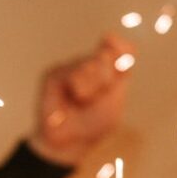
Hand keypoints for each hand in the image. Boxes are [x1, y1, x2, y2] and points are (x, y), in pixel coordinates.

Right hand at [28, 34, 133, 166]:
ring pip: (90, 64)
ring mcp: (72, 67)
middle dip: (106, 78)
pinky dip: (78, 87)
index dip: (119, 45)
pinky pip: (72, 72)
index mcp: (112, 73)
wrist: (70, 140)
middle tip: (98, 95)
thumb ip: (118, 71)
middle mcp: (92, 66)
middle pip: (105, 56)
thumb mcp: (114, 98)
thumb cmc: (95, 122)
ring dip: (92, 86)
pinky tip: (74, 97)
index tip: (113, 41)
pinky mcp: (55, 72)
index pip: (122, 50)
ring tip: (84, 100)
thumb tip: (111, 37)